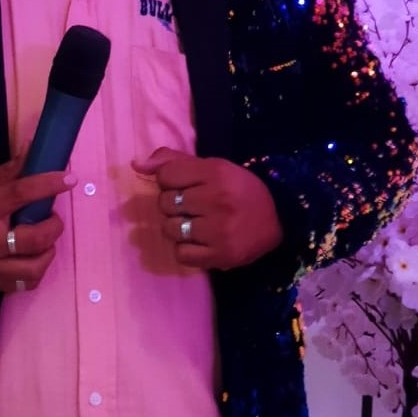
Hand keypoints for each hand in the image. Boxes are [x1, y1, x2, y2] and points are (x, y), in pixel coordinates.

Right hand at [0, 156, 74, 292]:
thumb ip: (5, 173)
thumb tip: (33, 153)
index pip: (21, 194)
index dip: (49, 184)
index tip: (69, 179)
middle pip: (36, 237)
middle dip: (54, 225)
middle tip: (51, 216)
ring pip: (35, 268)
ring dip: (47, 251)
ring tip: (43, 241)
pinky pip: (23, 284)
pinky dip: (34, 270)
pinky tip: (30, 258)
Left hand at [134, 148, 283, 271]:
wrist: (281, 218)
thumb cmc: (239, 190)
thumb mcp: (212, 167)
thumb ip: (172, 161)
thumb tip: (136, 165)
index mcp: (215, 172)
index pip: (166, 176)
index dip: (171, 182)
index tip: (188, 186)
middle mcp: (217, 199)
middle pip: (165, 203)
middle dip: (174, 205)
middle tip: (195, 207)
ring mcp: (219, 230)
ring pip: (170, 229)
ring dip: (179, 228)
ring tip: (198, 225)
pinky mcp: (221, 255)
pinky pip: (181, 254)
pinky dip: (187, 250)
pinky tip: (202, 242)